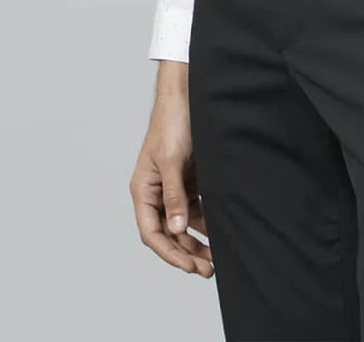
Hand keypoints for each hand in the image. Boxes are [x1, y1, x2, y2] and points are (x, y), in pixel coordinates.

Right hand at [129, 62, 213, 277]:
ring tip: (216, 258)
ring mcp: (173, 187)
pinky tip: (220, 230)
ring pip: (183, 224)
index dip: (169, 252)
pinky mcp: (189, 180)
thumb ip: (173, 195)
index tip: (189, 265)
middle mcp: (156, 192)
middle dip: (186, 253)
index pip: (152, 232)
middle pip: (168, 233)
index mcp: (143, 190)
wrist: (188, 94)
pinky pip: (196, 208)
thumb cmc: (172, 122)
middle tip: (208, 269)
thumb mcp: (172, 160)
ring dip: (197, 241)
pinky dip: (206, 222)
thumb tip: (175, 229)